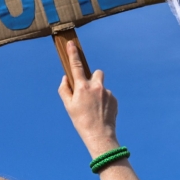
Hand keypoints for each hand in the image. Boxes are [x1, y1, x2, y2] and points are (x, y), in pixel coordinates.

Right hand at [57, 41, 119, 157]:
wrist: (100, 135)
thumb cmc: (81, 121)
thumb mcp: (68, 106)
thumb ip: (64, 90)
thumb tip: (66, 78)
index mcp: (83, 88)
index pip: (76, 66)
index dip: (72, 54)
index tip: (71, 44)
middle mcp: (96, 87)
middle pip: (97, 72)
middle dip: (93, 77)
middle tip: (88, 90)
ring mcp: (107, 92)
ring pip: (102, 86)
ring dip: (98, 92)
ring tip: (94, 108)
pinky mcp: (115, 99)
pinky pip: (108, 95)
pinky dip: (104, 101)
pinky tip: (100, 112)